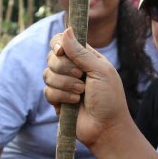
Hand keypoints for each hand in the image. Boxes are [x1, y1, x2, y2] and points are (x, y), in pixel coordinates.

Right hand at [43, 28, 132, 148]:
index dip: (58, 43)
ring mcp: (63, 84)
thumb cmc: (110, 99)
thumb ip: (81, 52)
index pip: (63, 41)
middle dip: (65, 67)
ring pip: (47, 74)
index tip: (60, 50)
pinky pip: (48, 91)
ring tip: (81, 93)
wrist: (107, 127)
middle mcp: (72, 69)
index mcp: (85, 57)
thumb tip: (66, 30)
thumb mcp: (100, 71)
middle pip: (52, 57)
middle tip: (81, 77)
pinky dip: (61, 96)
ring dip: (65, 84)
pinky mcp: (57, 100)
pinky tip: (74, 103)